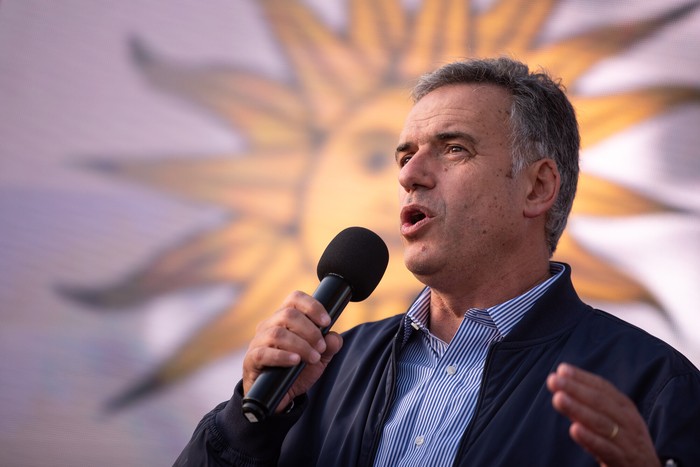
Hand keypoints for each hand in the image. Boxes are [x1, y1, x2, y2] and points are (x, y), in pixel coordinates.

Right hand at [242, 291, 342, 412]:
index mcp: (284, 319)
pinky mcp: (252, 359)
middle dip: (310, 331)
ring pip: (278, 333)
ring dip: (300, 345)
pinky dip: (282, 356)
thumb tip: (334, 337)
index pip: (295, 299)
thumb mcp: (318, 358)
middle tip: (321, 348)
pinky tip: (295, 361)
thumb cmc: (296, 371)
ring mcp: (258, 341)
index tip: (326, 322)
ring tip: (313, 358)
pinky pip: (264, 353)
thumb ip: (329, 346)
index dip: (312, 306)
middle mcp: (269, 325)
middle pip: (288, 314)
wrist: (278, 398)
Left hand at [547, 363, 658, 466]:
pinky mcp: (622, 459)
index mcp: (624, 406)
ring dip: (578, 409)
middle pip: (599, 401)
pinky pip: (605, 448)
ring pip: (601, 422)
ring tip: (558, 399)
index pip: (602, 387)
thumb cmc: (623, 439)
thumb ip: (586, 406)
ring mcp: (626, 440)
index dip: (582, 378)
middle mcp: (627, 420)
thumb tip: (560, 389)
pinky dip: (590, 438)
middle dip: (575, 389)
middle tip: (553, 380)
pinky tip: (574, 429)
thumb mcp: (611, 419)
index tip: (561, 369)